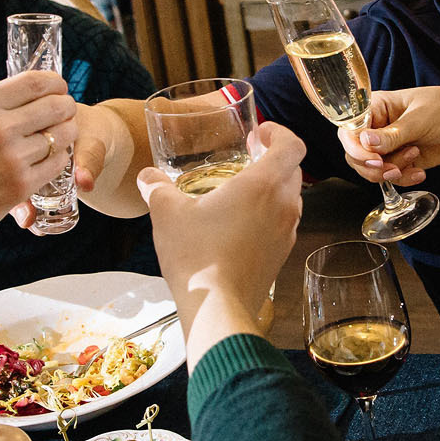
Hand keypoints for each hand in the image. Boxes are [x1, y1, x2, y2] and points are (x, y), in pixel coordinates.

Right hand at [0, 71, 77, 248]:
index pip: (35, 82)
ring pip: (62, 137)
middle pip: (55, 107)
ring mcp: (11, 158)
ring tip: (59, 139)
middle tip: (64, 115)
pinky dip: (58, 162)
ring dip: (65, 136)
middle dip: (65, 109)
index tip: (59, 88)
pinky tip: (49, 162)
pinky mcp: (19, 187)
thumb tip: (13, 100)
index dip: (55, 83)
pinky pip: (56, 166)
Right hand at [137, 122, 304, 356]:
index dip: (279, 132)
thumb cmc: (196, 255)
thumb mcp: (168, 213)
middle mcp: (283, 205)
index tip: (258, 133)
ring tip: (243, 190)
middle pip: (293, 170)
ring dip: (273, 188)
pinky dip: (269, 214)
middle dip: (274, 157)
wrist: (217, 308)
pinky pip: (283, 224)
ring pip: (290, 198)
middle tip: (249, 155)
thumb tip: (147, 176)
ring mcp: (287, 233)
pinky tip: (240, 224)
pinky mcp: (281, 256)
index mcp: (262, 184)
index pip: (291, 145)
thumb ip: (157, 188)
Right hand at [338, 87, 439, 185]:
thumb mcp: (419, 119)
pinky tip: (420, 172)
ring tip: (413, 160)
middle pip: (356, 153)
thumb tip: (366, 142)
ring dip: (391, 171)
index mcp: (376, 107)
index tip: (372, 158)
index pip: (350, 129)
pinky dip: (404, 178)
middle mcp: (379, 126)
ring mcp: (390, 145)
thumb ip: (392, 134)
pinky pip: (392, 176)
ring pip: (373, 169)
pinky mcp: (403, 160)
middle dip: (373, 166)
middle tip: (391, 168)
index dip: (355, 147)